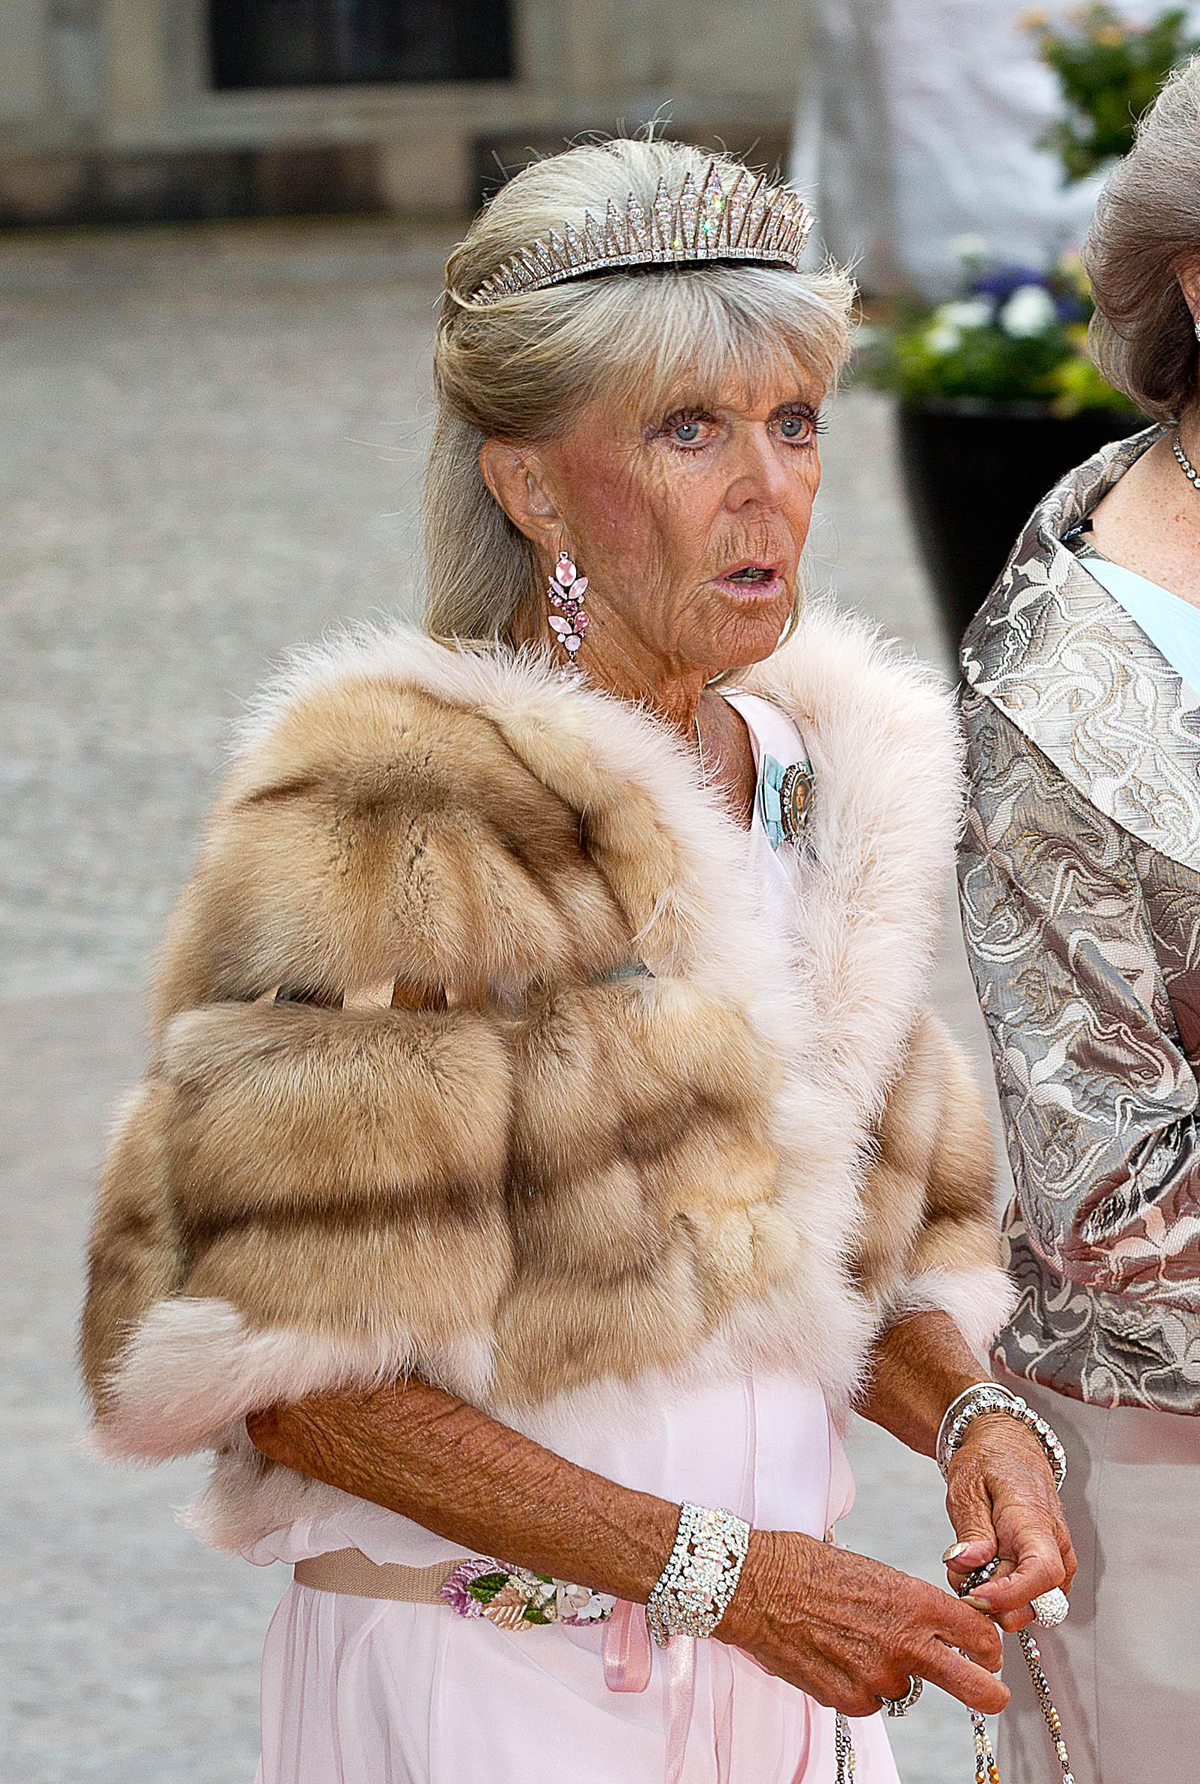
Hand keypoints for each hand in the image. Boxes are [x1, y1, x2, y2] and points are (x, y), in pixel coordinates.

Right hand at [719, 1529, 1007, 1717]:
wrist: (755, 1584)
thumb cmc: (809, 1566)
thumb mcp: (874, 1572)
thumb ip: (910, 1606)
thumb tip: (932, 1630)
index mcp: (915, 1601)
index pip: (979, 1634)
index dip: (987, 1646)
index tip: (985, 1651)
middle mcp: (905, 1642)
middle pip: (974, 1684)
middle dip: (990, 1692)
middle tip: (994, 1693)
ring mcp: (878, 1676)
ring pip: (906, 1689)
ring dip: (891, 1674)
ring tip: (852, 1641)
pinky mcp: (850, 1700)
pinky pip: (870, 1701)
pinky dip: (858, 1685)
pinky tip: (832, 1656)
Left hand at [943, 1413, 1075, 1631]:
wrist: (1009, 1447)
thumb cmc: (990, 1461)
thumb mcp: (967, 1486)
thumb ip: (970, 1529)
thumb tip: (967, 1564)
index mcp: (1034, 1520)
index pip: (1041, 1572)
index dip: (1009, 1594)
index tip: (975, 1594)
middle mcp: (1056, 1544)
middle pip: (1036, 1601)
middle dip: (994, 1601)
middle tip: (961, 1573)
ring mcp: (1058, 1558)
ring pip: (1034, 1605)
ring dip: (998, 1600)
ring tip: (971, 1565)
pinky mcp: (1051, 1567)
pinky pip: (1032, 1596)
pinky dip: (1005, 1594)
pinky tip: (986, 1569)